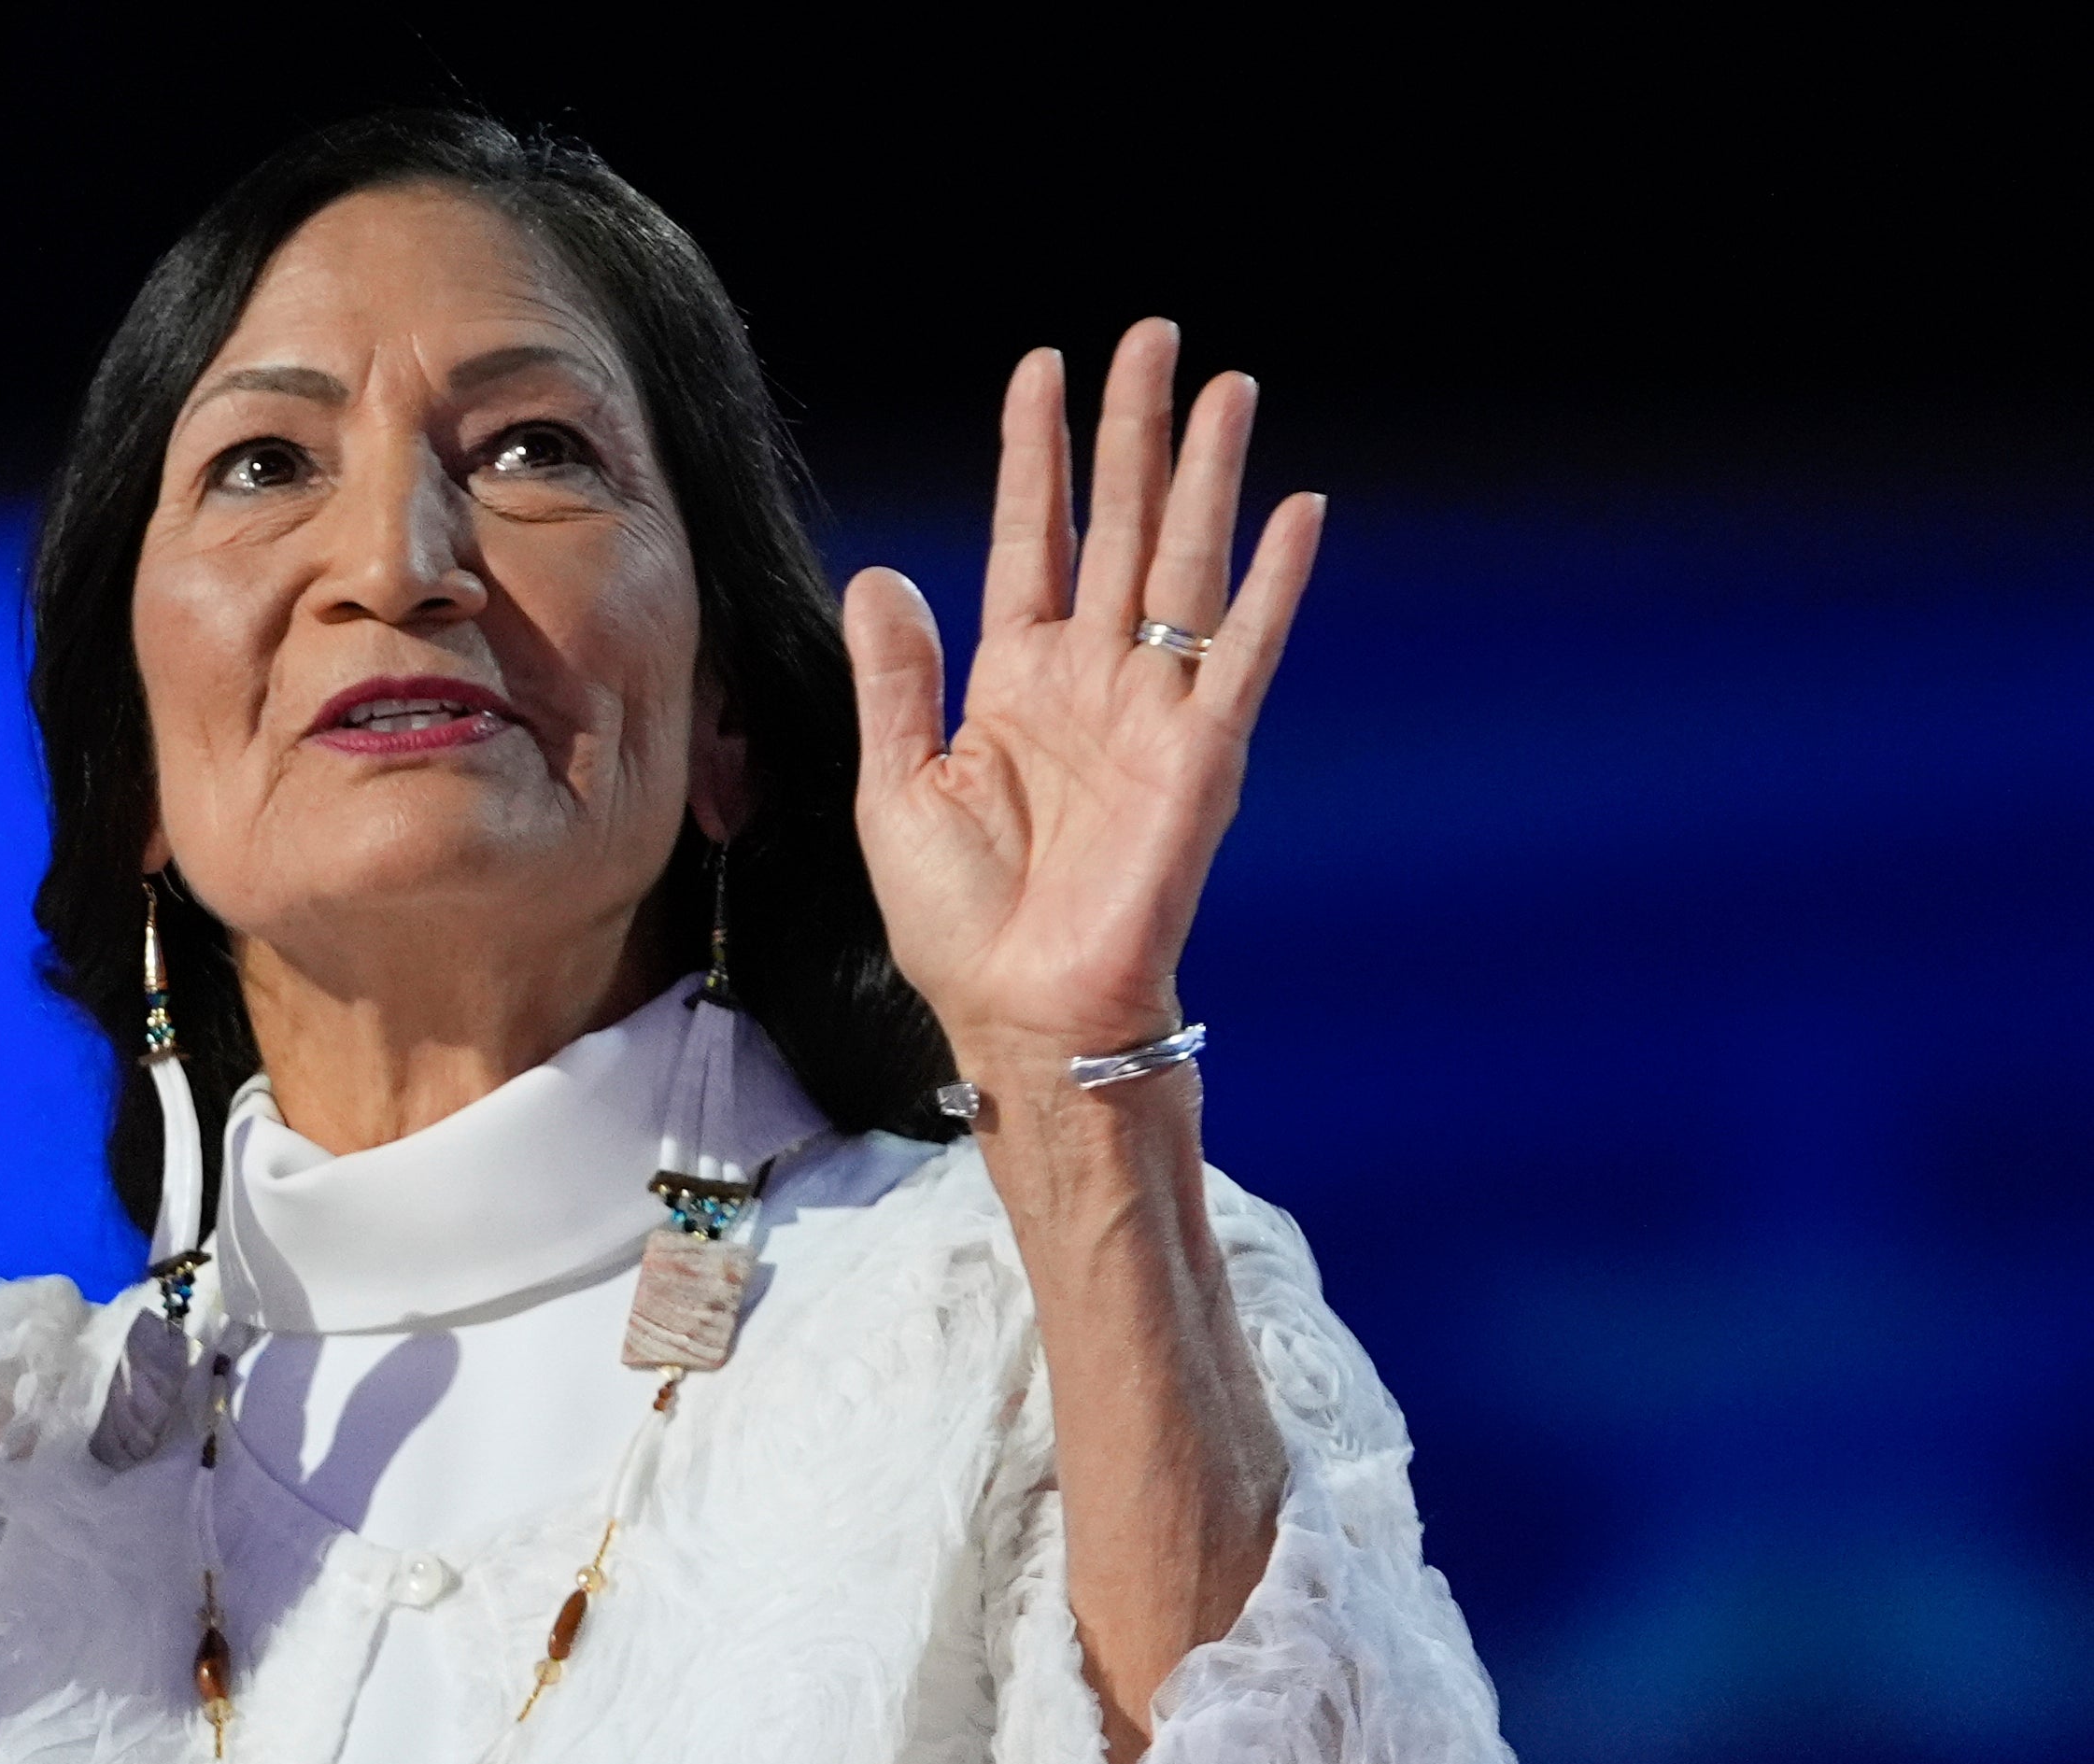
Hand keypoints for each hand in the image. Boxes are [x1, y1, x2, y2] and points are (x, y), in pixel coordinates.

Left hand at [846, 321, 1319, 1079]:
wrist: (1021, 1012)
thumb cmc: (959, 924)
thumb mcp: (895, 787)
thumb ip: (898, 679)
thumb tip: (880, 575)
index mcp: (1012, 683)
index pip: (1028, 538)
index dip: (1035, 456)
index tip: (1042, 368)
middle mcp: (1089, 680)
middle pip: (1117, 526)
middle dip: (1132, 432)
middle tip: (1151, 336)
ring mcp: (1152, 711)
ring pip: (1183, 564)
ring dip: (1206, 476)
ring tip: (1226, 384)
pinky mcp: (1202, 755)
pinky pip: (1243, 654)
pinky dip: (1271, 585)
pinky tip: (1297, 512)